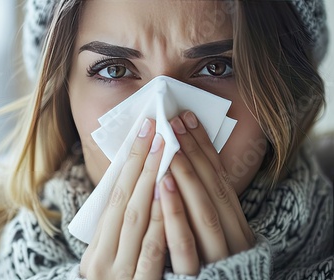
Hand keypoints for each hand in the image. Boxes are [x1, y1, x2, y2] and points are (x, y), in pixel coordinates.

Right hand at [81, 118, 166, 279]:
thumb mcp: (112, 259)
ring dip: (153, 184)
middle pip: (125, 201)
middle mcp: (102, 259)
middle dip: (143, 164)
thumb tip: (138, 183)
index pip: (114, 196)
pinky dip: (161, 222)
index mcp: (95, 248)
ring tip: (166, 153)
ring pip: (136, 221)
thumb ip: (121, 230)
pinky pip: (151, 251)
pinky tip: (169, 196)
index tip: (143, 132)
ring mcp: (119, 274)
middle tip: (158, 132)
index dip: (129, 161)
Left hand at [158, 111, 253, 274]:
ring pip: (204, 214)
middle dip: (193, 155)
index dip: (204, 149)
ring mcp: (215, 259)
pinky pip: (185, 244)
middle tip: (175, 123)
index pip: (219, 180)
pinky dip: (174, 213)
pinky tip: (161, 187)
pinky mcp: (193, 276)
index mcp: (236, 227)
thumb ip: (196, 204)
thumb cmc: (200, 263)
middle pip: (213, 191)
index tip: (187, 119)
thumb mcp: (205, 231)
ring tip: (169, 148)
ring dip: (186, 178)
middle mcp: (233, 241)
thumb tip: (173, 163)